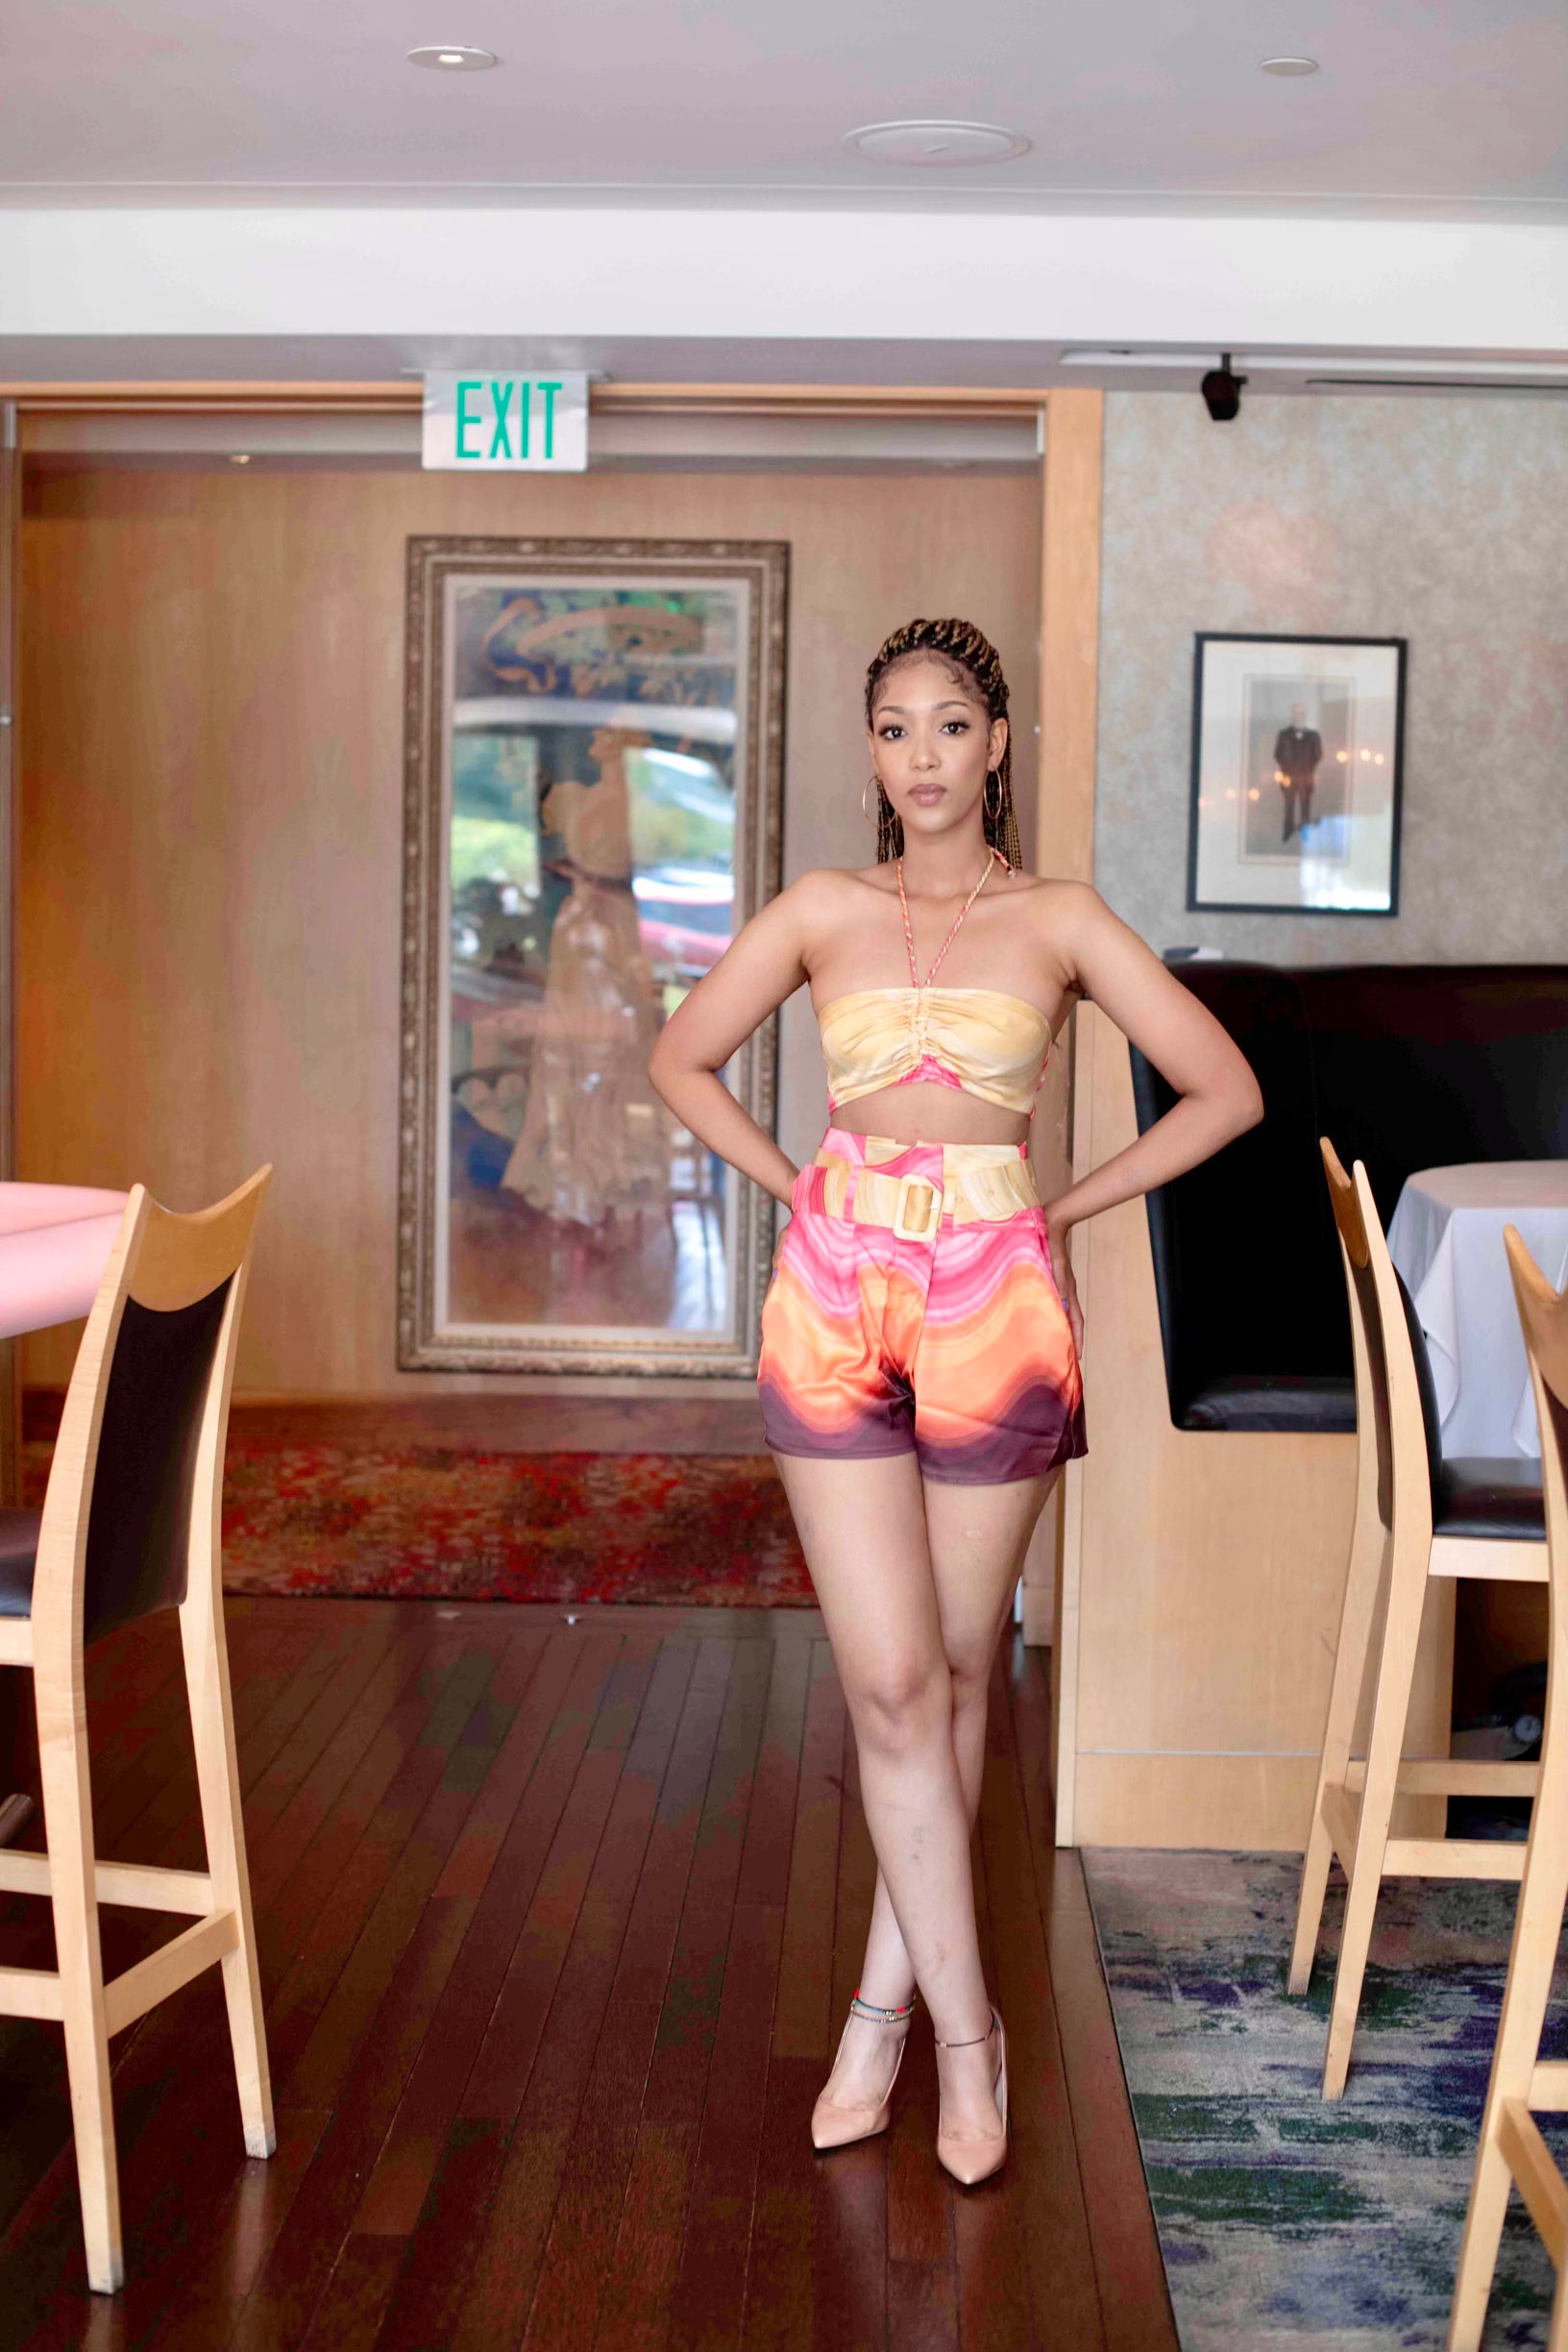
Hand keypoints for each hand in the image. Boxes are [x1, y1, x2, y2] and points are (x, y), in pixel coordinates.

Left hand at [1045, 1216, 1083, 1356]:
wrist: (1050, 1224)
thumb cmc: (1051, 1243)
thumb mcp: (1054, 1262)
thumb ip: (1058, 1280)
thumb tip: (1064, 1301)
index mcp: (1068, 1290)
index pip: (1076, 1321)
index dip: (1078, 1339)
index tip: (1078, 1357)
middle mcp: (1064, 1292)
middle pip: (1070, 1322)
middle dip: (1070, 1341)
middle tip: (1066, 1360)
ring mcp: (1058, 1288)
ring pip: (1061, 1315)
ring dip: (1060, 1331)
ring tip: (1055, 1347)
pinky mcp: (1049, 1283)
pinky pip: (1052, 1305)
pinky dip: (1050, 1317)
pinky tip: (1041, 1323)